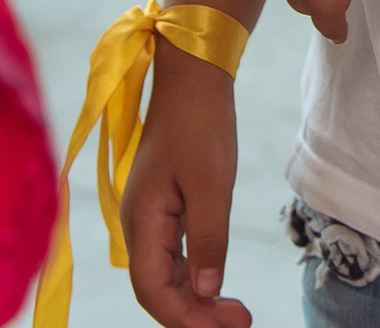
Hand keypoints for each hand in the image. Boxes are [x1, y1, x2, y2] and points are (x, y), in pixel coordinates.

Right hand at [122, 42, 252, 327]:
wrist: (193, 77)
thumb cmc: (201, 124)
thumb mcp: (211, 184)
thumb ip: (208, 240)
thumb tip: (205, 293)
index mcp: (142, 221)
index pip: (154, 291)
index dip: (185, 319)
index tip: (224, 327)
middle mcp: (138, 224)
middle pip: (158, 290)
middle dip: (194, 316)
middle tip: (241, 321)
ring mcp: (149, 217)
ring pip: (166, 276)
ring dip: (196, 300)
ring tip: (236, 312)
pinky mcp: (163, 208)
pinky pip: (172, 257)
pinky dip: (194, 277)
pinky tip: (218, 285)